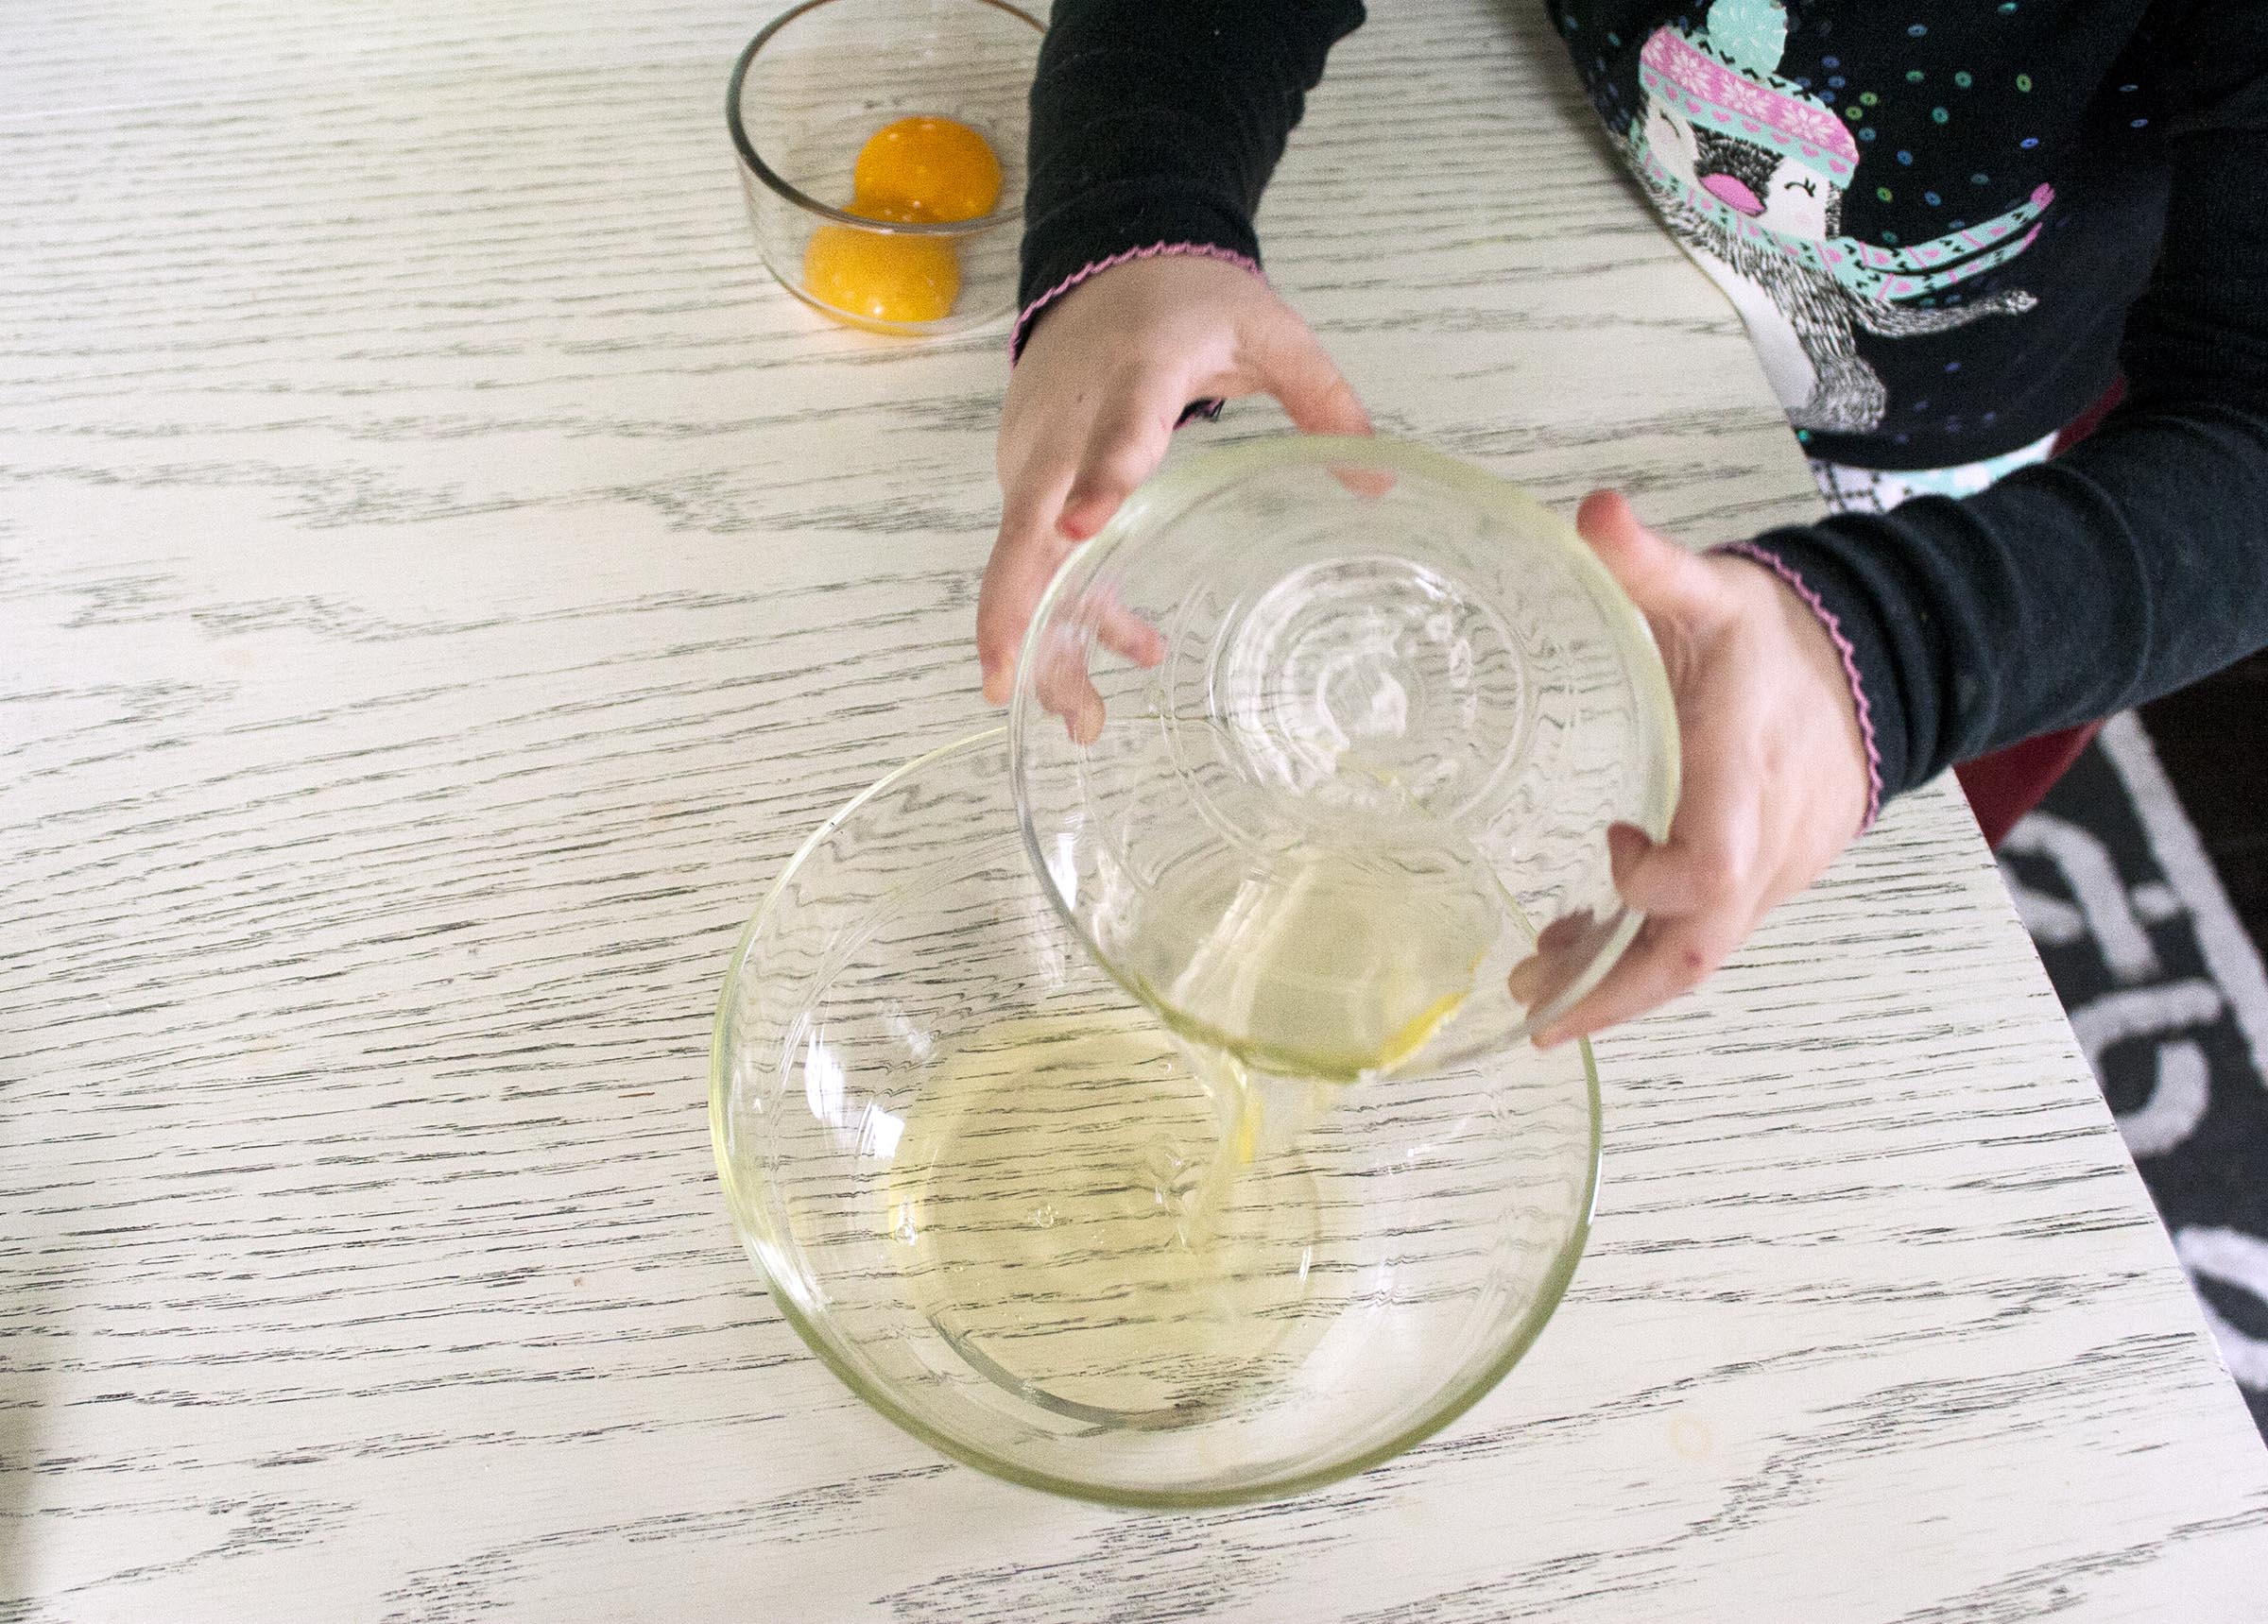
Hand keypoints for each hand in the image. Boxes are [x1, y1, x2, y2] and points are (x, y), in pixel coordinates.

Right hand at [979, 253, 1372, 702]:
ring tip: (1081, 719)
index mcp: (1137, 374)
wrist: (1101, 264)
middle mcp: (1069, 424)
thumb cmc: (1184, 302)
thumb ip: (1324, 397)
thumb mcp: (1267, 330)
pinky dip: (1072, 608)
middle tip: (1016, 689)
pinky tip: (1127, 651)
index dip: (1102, 477)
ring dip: (1041, 639)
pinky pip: (1042, 556)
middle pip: (1028, 527)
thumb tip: (1377, 483)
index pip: (1116, 427)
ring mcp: (1038, 456)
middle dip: (1020, 614)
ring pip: (1024, 562)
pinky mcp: (1027, 478)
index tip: (1084, 530)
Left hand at [1521, 491, 1873, 1046]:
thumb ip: (1650, 565)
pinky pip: (1699, 940)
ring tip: (1534, 994)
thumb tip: (1594, 511)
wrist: (1871, 671)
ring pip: (1695, 956)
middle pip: (1700, 949)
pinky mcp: (1755, 883)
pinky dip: (1637, 957)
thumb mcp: (1713, 593)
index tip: (1608, 842)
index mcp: (1745, 775)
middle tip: (1535, 1013)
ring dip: (1615, 983)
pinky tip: (1573, 952)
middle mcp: (1760, 844)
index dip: (1658, 878)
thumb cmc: (1776, 639)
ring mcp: (1763, 874)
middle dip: (1619, 991)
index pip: (1714, 863)